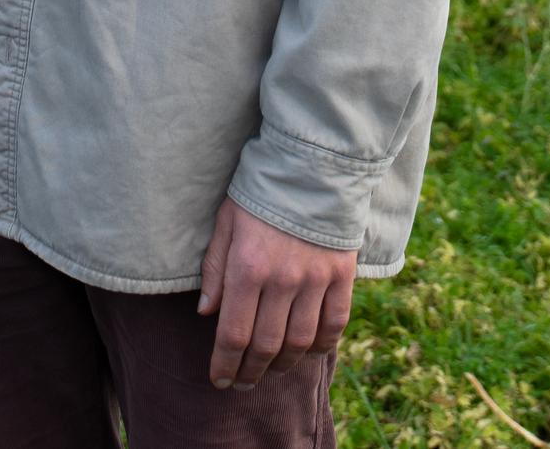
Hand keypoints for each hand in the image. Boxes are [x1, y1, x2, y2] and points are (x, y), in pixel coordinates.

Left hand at [194, 199, 355, 389]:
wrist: (311, 167)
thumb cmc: (259, 194)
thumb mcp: (225, 224)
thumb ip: (215, 269)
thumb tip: (206, 312)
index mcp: (247, 269)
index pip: (233, 335)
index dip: (224, 365)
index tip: (219, 380)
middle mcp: (282, 281)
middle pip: (266, 346)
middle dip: (250, 372)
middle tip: (242, 383)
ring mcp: (316, 280)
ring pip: (300, 342)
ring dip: (283, 364)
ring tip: (270, 370)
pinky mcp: (342, 276)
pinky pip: (334, 323)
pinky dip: (323, 345)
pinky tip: (309, 351)